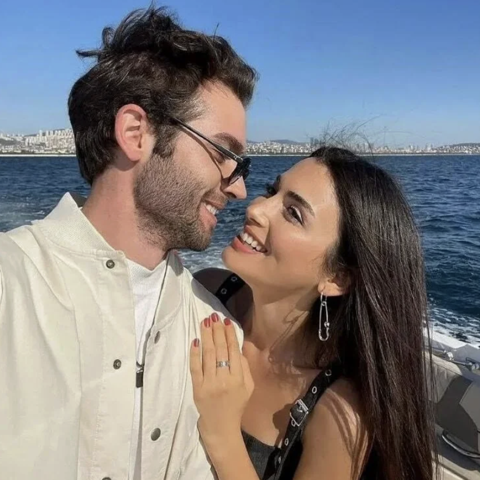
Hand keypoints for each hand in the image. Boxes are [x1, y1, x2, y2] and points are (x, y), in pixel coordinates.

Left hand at [190, 313, 253, 449]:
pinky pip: (195, 367)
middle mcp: (224, 379)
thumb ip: (244, 366)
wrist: (221, 426)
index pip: (233, 351)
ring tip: (205, 322)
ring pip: (207, 355)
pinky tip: (195, 340)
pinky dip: (194, 353)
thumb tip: (238, 345)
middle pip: (220, 350)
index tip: (226, 321)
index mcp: (239, 378)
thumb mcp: (249, 387)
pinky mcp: (197, 388)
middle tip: (214, 317)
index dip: (230, 335)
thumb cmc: (237, 404)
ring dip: (206, 336)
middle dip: (217, 331)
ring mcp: (209, 383)